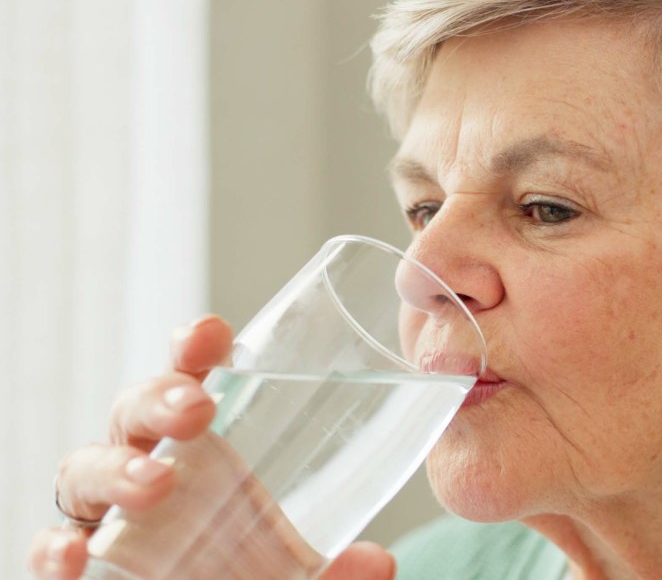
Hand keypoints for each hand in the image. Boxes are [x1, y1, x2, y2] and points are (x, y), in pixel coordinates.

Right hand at [27, 316, 395, 579]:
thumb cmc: (244, 572)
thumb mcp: (297, 568)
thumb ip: (335, 566)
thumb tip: (380, 562)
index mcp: (202, 447)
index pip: (192, 380)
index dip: (195, 351)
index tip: (215, 334)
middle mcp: (147, 467)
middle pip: (136, 412)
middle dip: (160, 397)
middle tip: (197, 408)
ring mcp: (105, 515)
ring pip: (85, 469)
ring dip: (114, 468)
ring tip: (155, 482)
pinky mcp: (79, 562)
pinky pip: (52, 545)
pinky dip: (54, 548)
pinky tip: (71, 553)